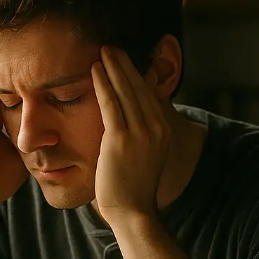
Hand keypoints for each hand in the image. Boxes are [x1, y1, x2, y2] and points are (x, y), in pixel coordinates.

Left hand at [91, 46, 169, 225]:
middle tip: (112, 46)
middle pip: (139, 87)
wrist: (133, 212)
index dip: (135, 74)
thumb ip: (140, 135)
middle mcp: (156, 128)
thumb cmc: (131, 187)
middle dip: (125, 64)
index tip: (123, 59)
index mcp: (163, 130)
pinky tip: (95, 69)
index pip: (148, 94)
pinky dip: (102, 83)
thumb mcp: (144, 155)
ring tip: (103, 50)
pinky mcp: (121, 140)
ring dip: (113, 67)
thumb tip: (128, 120)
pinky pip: (110, 104)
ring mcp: (141, 133)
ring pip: (125, 90)